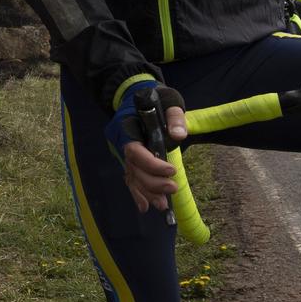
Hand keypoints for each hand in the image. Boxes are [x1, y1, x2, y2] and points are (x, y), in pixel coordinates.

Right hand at [104, 79, 187, 212]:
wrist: (140, 94)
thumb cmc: (156, 96)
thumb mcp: (169, 100)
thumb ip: (174, 117)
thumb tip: (179, 135)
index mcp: (127, 127)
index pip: (135, 151)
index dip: (152, 164)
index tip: (172, 170)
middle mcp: (121, 142)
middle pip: (133, 168)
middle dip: (152, 182)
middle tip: (173, 189)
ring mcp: (123, 152)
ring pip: (132, 176)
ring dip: (146, 192)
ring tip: (162, 205)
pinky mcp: (130, 158)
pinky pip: (130, 178)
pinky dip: (137, 193)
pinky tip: (145, 207)